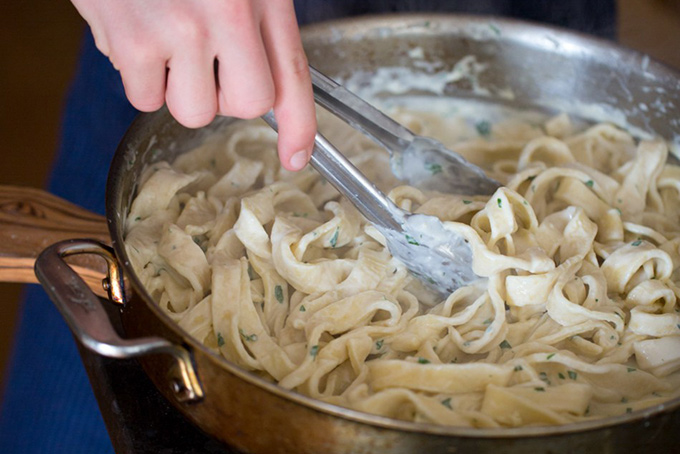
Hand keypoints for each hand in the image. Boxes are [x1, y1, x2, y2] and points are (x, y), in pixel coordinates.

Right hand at [71, 0, 315, 170]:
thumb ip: (257, 26)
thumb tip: (267, 92)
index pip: (293, 76)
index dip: (299, 125)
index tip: (295, 156)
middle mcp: (228, 14)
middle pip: (245, 106)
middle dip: (226, 96)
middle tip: (207, 63)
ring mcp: (179, 29)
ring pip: (192, 110)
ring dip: (178, 88)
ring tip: (164, 39)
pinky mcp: (132, 41)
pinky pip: (144, 99)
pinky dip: (139, 78)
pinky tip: (136, 35)